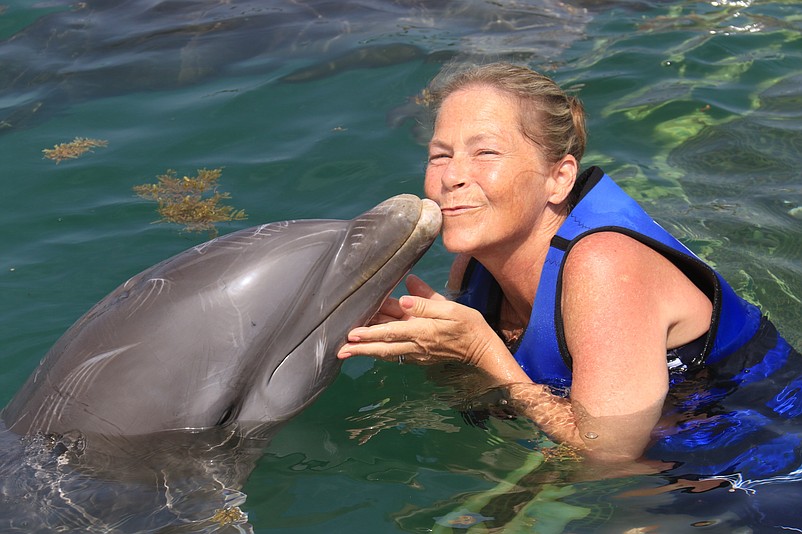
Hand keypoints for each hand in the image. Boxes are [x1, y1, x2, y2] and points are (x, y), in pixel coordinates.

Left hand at [337, 274, 493, 367]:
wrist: (482, 351)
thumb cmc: (469, 326)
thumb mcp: (452, 309)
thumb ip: (427, 301)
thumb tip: (404, 294)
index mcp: (423, 330)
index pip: (391, 331)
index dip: (371, 333)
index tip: (352, 334)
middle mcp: (416, 344)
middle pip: (383, 347)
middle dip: (361, 349)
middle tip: (339, 350)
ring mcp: (417, 353)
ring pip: (387, 352)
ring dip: (366, 352)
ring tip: (345, 352)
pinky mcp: (419, 356)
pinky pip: (395, 353)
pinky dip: (380, 351)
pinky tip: (368, 348)